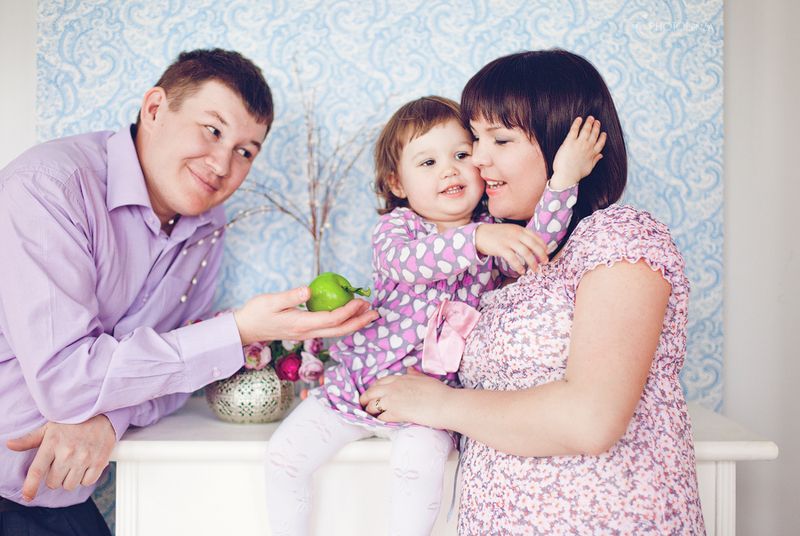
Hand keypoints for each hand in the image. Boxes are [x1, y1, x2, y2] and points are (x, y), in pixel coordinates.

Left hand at [5, 415, 115, 501]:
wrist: (102, 414)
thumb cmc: (74, 422)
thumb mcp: (49, 428)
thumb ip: (29, 439)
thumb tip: (9, 445)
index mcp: (52, 444)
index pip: (37, 472)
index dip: (30, 487)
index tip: (27, 496)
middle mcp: (68, 452)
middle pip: (53, 483)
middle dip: (55, 477)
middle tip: (62, 464)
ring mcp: (84, 457)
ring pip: (69, 485)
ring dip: (70, 479)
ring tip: (74, 464)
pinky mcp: (99, 461)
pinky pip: (86, 482)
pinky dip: (85, 478)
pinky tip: (86, 466)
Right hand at [234, 286, 378, 345]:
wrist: (245, 329)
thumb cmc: (256, 313)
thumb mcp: (270, 301)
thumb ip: (290, 296)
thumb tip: (308, 290)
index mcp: (302, 324)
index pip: (332, 319)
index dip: (348, 311)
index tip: (360, 300)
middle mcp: (307, 332)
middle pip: (339, 330)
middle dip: (359, 322)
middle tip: (375, 311)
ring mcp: (306, 334)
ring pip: (335, 331)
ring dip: (353, 322)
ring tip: (366, 312)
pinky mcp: (304, 331)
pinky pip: (328, 329)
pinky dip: (342, 322)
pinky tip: (347, 313)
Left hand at [360, 368, 451, 428]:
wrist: (447, 405)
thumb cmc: (441, 393)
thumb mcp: (426, 378)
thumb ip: (415, 374)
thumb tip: (410, 369)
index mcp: (402, 378)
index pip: (380, 382)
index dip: (373, 388)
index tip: (372, 393)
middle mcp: (394, 387)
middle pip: (371, 392)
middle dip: (365, 399)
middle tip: (363, 404)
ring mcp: (393, 400)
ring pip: (372, 406)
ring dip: (369, 411)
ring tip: (369, 416)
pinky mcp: (396, 413)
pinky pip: (380, 418)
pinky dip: (377, 421)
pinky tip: (378, 423)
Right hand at [475, 223, 547, 274]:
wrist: (478, 235)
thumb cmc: (495, 235)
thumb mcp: (509, 230)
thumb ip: (520, 235)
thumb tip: (531, 245)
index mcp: (518, 229)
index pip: (535, 236)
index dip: (543, 244)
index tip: (547, 252)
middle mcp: (515, 234)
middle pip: (533, 244)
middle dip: (541, 254)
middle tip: (545, 262)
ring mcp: (508, 241)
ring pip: (525, 252)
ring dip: (533, 262)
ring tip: (536, 270)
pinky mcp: (501, 249)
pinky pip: (513, 259)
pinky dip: (519, 266)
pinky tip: (522, 271)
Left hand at [550, 116, 605, 189]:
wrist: (567, 175)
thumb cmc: (576, 174)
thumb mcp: (589, 168)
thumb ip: (595, 160)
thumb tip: (601, 156)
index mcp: (592, 154)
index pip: (600, 143)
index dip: (602, 137)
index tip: (603, 133)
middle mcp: (587, 147)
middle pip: (594, 134)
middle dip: (596, 126)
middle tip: (597, 121)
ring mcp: (579, 143)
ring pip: (586, 130)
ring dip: (589, 123)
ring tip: (590, 118)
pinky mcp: (569, 142)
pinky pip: (574, 130)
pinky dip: (577, 123)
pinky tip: (579, 119)